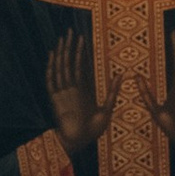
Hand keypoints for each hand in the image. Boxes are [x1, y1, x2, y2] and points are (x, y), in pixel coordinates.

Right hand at [45, 26, 109, 154]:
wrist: (79, 143)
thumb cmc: (92, 131)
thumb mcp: (107, 109)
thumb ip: (112, 92)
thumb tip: (122, 75)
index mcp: (83, 90)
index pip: (81, 66)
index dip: (81, 52)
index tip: (82, 38)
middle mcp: (71, 89)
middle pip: (69, 63)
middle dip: (69, 47)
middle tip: (70, 31)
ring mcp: (62, 93)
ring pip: (61, 68)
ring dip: (61, 53)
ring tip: (63, 39)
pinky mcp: (56, 99)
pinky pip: (52, 80)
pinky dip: (51, 68)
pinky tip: (53, 56)